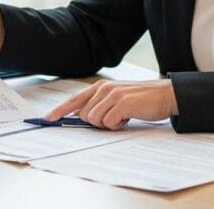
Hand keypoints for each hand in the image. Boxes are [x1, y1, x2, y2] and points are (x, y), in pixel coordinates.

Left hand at [44, 80, 178, 129]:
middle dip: (96, 123)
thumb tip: (80, 116)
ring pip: (94, 120)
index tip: (47, 119)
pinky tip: (128, 118)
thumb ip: (98, 104)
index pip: (74, 100)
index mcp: (100, 86)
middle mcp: (103, 88)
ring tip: (122, 117)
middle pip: (84, 115)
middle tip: (114, 119)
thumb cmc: (141, 100)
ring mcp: (112, 95)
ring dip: (108, 125)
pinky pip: (108, 123)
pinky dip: (117, 125)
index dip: (59, 110)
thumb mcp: (117, 99)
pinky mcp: (122, 103)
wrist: (165, 95)